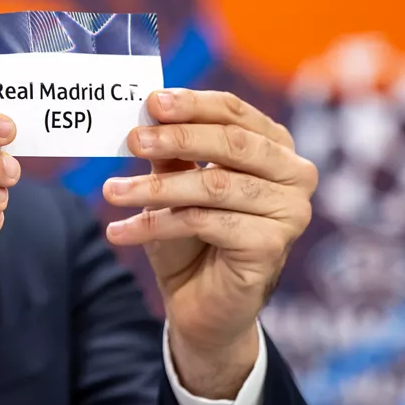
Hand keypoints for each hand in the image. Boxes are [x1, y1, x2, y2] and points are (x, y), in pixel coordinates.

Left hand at [102, 89, 316, 395]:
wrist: (199, 301)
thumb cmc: (192, 234)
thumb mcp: (177, 183)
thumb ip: (172, 149)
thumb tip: (149, 112)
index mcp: (275, 146)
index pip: (234, 112)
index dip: (192, 104)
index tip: (151, 102)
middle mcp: (294, 175)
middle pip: (232, 143)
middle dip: (177, 138)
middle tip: (133, 141)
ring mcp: (289, 211)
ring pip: (214, 186)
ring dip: (155, 188)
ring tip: (110, 191)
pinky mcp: (271, 246)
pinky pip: (205, 223)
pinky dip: (156, 225)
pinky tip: (120, 230)